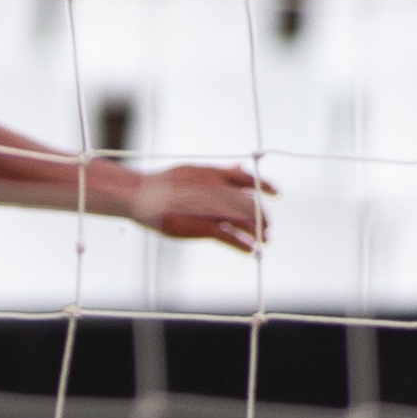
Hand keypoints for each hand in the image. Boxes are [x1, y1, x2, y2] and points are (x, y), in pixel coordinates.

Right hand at [123, 163, 272, 252]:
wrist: (140, 195)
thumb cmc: (162, 183)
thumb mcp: (193, 171)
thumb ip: (219, 173)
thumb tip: (240, 168)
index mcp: (215, 174)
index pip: (249, 179)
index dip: (265, 186)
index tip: (276, 193)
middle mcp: (218, 190)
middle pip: (250, 204)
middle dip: (262, 216)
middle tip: (267, 227)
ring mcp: (211, 209)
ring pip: (244, 222)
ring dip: (257, 232)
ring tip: (264, 241)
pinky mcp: (202, 227)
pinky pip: (229, 237)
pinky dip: (242, 244)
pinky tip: (249, 250)